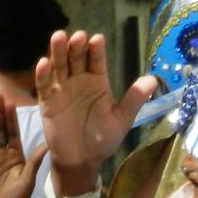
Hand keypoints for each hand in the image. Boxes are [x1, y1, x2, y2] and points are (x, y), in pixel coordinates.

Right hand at [35, 30, 156, 196]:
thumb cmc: (102, 139)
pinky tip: (43, 63)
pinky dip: (43, 74)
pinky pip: (44, 85)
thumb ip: (134, 99)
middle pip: (76, 58)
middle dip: (76, 46)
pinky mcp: (47, 102)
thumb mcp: (121, 119)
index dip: (96, 50)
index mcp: (98, 82)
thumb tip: (154, 79)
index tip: (97, 39)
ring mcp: (62, 89)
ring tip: (59, 37)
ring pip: (59, 66)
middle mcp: (79, 81)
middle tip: (78, 37)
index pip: (97, 61)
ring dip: (58, 52)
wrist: (82, 161)